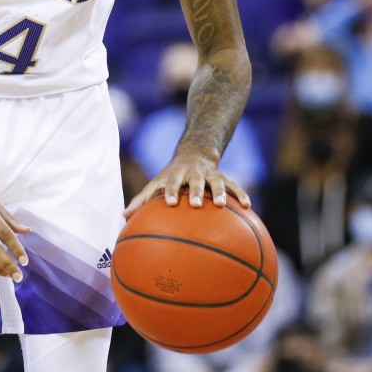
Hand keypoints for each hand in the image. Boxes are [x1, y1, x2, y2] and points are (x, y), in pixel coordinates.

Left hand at [124, 152, 249, 218]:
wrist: (194, 153)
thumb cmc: (171, 176)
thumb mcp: (157, 183)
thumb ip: (143, 200)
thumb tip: (123, 218)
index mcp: (175, 175)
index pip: (171, 182)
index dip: (170, 191)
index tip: (169, 203)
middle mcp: (193, 173)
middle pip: (194, 181)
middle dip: (195, 191)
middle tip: (195, 204)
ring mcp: (209, 175)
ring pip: (216, 182)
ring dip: (220, 192)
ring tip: (223, 204)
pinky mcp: (223, 177)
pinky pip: (234, 186)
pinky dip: (240, 194)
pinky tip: (248, 206)